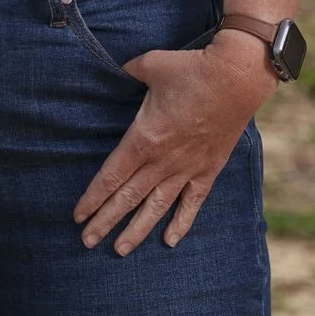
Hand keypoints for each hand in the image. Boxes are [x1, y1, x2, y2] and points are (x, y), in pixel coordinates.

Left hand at [72, 35, 276, 254]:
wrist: (236, 78)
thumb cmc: (190, 69)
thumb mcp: (149, 65)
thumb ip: (128, 71)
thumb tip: (118, 69)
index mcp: (144, 138)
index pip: (111, 176)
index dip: (93, 198)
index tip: (78, 215)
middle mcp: (163, 160)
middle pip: (128, 198)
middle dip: (105, 221)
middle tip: (87, 241)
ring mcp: (187, 168)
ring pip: (156, 207)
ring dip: (136, 230)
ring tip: (119, 250)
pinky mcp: (208, 169)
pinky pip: (192, 203)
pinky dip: (181, 223)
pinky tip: (169, 241)